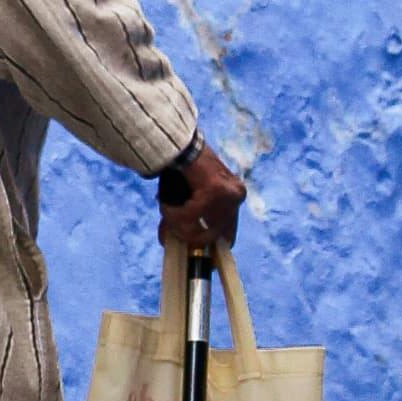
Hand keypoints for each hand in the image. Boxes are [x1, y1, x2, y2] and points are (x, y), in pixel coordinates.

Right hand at [157, 139, 245, 258]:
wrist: (178, 142)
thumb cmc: (181, 168)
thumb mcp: (185, 198)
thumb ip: (183, 220)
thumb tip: (169, 242)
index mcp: (234, 196)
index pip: (228, 235)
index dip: (211, 250)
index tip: (197, 258)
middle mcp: (236, 196)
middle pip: (212, 236)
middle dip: (187, 237)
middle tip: (168, 233)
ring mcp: (228, 194)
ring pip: (199, 228)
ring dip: (176, 223)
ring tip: (165, 209)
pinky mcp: (215, 191)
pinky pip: (189, 215)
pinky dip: (173, 213)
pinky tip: (165, 204)